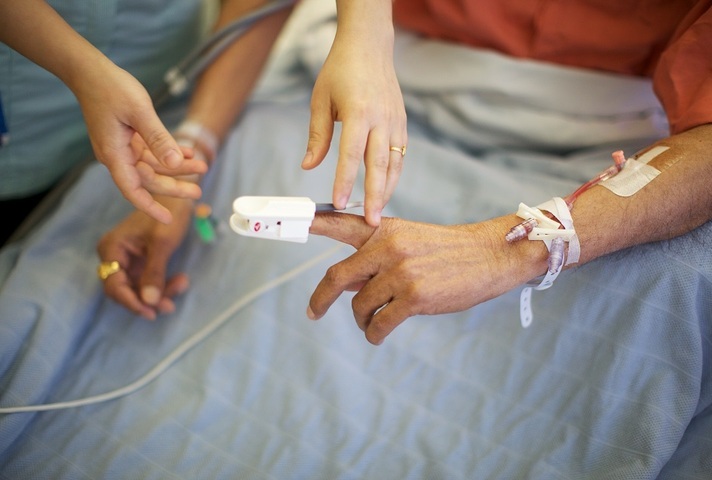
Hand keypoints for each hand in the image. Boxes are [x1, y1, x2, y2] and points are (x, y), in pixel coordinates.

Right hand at [75, 63, 207, 223]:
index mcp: (114, 154)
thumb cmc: (111, 88)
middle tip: (199, 191)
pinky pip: (152, 150)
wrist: (90, 70)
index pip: (133, 190)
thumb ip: (158, 139)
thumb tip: (175, 162)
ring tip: (202, 166)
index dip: (150, 206)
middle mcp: (117, 155)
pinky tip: (189, 153)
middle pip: (149, 179)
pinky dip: (170, 151)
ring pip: (154, 165)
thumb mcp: (140, 112)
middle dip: (174, 185)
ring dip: (177, 167)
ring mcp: (123, 146)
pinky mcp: (128, 137)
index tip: (167, 219)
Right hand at [96, 196, 194, 319]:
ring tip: (182, 285)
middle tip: (169, 305)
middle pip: (125, 290)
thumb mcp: (162, 244)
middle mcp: (115, 256)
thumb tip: (149, 301)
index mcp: (112, 248)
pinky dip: (163, 285)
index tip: (150, 312)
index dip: (131, 302)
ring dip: (159, 293)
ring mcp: (128, 260)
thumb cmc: (169, 214)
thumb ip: (154, 273)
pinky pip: (148, 282)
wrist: (180, 198)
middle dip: (147, 299)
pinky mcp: (140, 262)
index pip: (114, 285)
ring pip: (138, 289)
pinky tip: (181, 280)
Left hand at [302, 17, 406, 226]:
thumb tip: (309, 166)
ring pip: (394, 163)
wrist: (370, 46)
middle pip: (380, 165)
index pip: (351, 155)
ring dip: (388, 190)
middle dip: (376, 196)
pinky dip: (394, 175)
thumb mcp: (320, 100)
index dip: (345, 181)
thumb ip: (318, 135)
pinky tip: (386, 190)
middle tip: (372, 223)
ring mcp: (396, 122)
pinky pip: (400, 155)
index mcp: (359, 113)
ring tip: (379, 214)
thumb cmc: (340, 71)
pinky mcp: (402, 123)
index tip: (339, 204)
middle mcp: (382, 119)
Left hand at [307, 213, 547, 344]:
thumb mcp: (409, 243)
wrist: (491, 256)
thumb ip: (375, 260)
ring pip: (359, 306)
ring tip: (373, 324)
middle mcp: (388, 247)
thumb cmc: (449, 253)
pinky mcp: (414, 297)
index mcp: (385, 229)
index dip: (313, 223)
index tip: (291, 220)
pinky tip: (379, 335)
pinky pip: (379, 324)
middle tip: (313, 313)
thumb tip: (345, 287)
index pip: (340, 223)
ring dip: (362, 320)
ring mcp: (400, 272)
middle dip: (320, 299)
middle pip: (337, 277)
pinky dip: (375, 334)